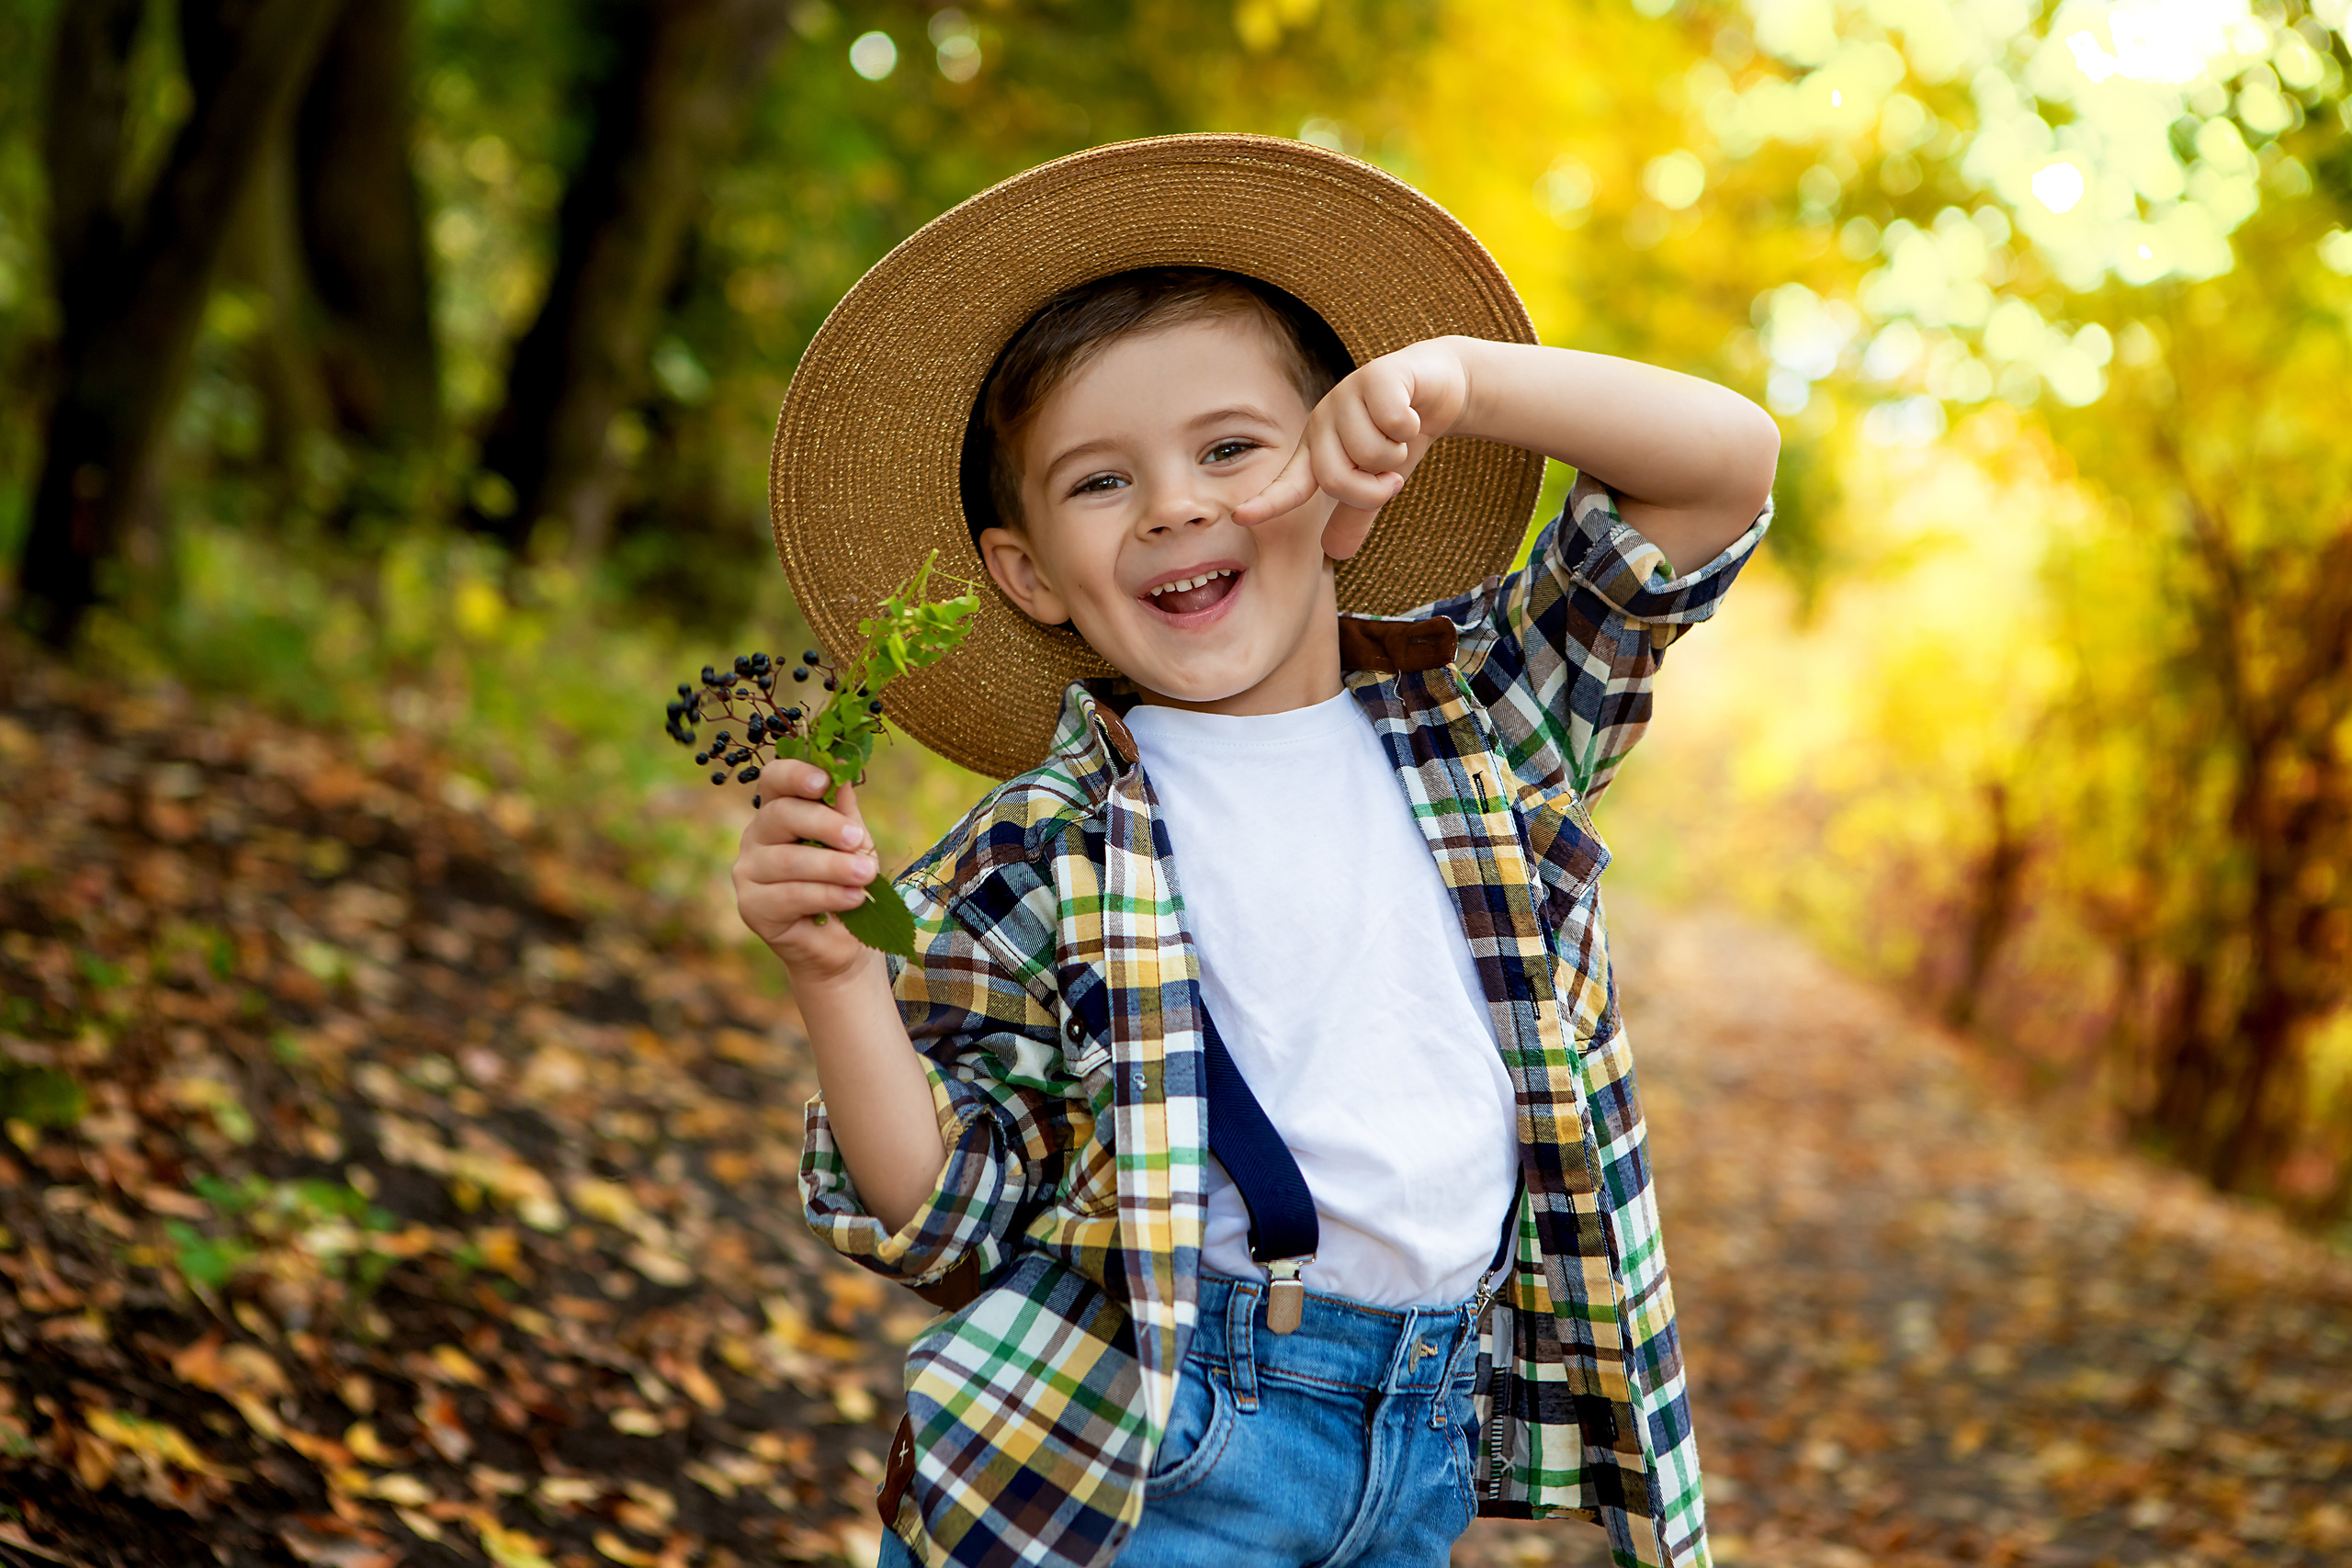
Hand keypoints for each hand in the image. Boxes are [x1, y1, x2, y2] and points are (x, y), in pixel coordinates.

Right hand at [732, 763, 883, 986]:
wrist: (844, 941)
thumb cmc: (846, 882)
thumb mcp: (853, 842)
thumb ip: (845, 811)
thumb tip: (844, 770)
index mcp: (779, 811)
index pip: (774, 779)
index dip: (795, 774)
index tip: (823, 781)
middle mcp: (756, 837)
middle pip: (780, 815)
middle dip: (824, 826)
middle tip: (857, 840)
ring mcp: (748, 871)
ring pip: (788, 860)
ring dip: (834, 867)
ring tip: (866, 875)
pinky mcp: (751, 906)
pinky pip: (791, 895)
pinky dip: (828, 895)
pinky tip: (853, 898)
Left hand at [1233, 338, 1471, 559]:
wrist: (1438, 389)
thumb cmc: (1400, 437)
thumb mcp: (1378, 481)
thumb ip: (1356, 514)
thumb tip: (1334, 553)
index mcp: (1317, 450)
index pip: (1288, 484)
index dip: (1267, 502)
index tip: (1240, 517)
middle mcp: (1324, 422)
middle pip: (1335, 478)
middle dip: (1373, 489)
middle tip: (1392, 478)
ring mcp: (1346, 395)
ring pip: (1370, 451)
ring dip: (1398, 452)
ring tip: (1401, 435)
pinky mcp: (1376, 376)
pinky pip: (1392, 422)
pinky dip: (1411, 427)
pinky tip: (1411, 412)